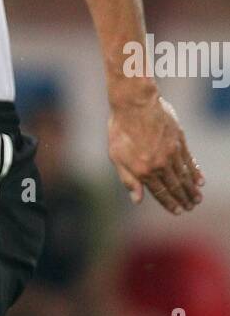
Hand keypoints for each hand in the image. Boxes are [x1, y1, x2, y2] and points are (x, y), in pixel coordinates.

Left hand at [107, 93, 203, 214]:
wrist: (134, 104)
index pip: (160, 192)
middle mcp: (160, 164)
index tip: (178, 211)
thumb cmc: (120, 130)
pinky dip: (195, 171)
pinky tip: (200, 180)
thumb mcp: (116, 157)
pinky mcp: (179, 140)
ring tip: (197, 198)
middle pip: (175, 186)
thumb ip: (128, 179)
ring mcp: (172, 152)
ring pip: (184, 175)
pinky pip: (190, 160)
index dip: (169, 203)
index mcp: (144, 171)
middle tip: (191, 207)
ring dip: (191, 189)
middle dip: (183, 199)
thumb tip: (137, 200)